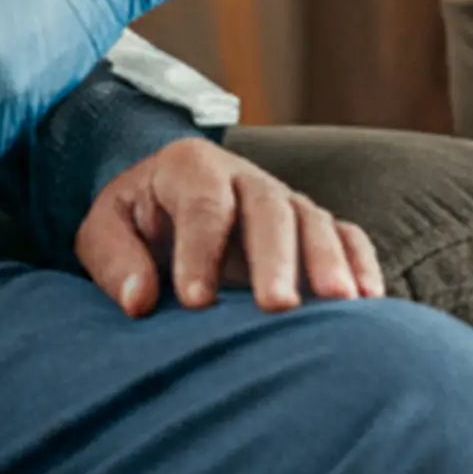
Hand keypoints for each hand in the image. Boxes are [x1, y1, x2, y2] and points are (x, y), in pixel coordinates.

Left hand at [75, 138, 385, 317]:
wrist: (166, 202)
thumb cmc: (135, 221)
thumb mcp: (103, 229)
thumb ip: (114, 259)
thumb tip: (138, 301)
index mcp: (190, 167)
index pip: (203, 204)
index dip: (200, 250)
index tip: (195, 303)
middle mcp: (245, 177)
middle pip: (269, 209)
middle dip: (274, 258)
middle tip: (276, 306)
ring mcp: (284, 200)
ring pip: (314, 222)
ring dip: (328, 263)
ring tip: (338, 306)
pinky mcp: (311, 226)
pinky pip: (346, 236)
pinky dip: (361, 263)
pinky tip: (370, 302)